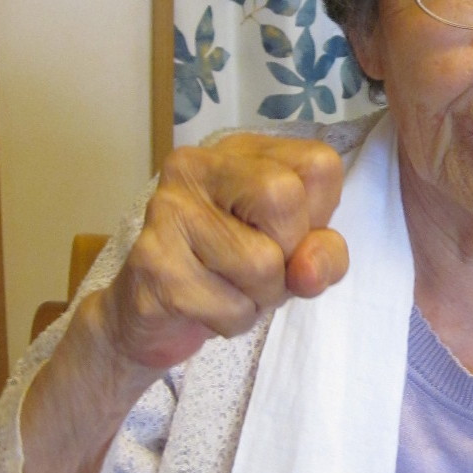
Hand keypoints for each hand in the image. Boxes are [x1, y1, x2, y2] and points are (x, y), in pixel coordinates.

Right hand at [91, 134, 348, 374]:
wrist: (148, 315)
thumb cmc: (233, 273)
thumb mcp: (296, 256)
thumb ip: (323, 254)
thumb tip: (307, 271)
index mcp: (240, 151)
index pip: (319, 165)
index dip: (319, 215)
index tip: (285, 233)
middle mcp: (196, 166)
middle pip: (283, 196)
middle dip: (288, 255)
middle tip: (259, 269)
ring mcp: (168, 211)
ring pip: (262, 263)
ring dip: (261, 297)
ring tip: (230, 288)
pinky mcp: (154, 263)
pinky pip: (231, 306)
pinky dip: (233, 321)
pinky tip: (206, 307)